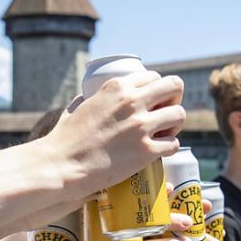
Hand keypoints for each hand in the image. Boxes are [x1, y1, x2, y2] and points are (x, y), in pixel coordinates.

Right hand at [47, 71, 185, 198]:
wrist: (61, 165)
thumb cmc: (65, 139)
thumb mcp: (78, 106)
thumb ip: (90, 98)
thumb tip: (90, 97)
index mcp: (117, 86)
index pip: (154, 76)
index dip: (158, 90)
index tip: (155, 102)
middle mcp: (132, 101)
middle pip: (174, 87)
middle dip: (173, 100)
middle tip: (165, 114)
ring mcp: (141, 126)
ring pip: (179, 114)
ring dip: (174, 124)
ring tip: (163, 134)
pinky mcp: (146, 151)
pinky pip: (174, 144)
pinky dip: (169, 148)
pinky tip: (160, 151)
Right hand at [116, 196, 220, 240]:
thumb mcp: (159, 232)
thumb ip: (181, 219)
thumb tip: (207, 205)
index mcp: (137, 225)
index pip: (147, 206)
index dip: (159, 196)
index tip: (172, 187)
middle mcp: (133, 239)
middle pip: (147, 226)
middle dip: (169, 222)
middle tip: (189, 222)